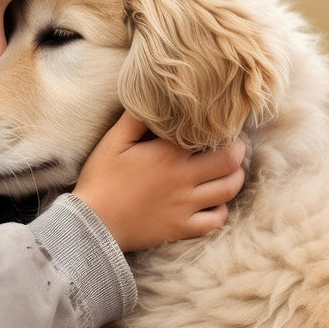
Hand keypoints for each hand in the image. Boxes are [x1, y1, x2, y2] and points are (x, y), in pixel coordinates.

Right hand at [72, 112, 245, 252]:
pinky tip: (214, 202)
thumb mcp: (113, 142)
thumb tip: (154, 99)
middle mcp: (183, 178)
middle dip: (238, 150)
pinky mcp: (182, 228)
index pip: (210, 135)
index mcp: (168, 154)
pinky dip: (221, 210)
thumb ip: (136, 118)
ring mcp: (185, 205)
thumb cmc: (100, 179)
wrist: (91, 224)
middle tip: (234, 145)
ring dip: (235, 177)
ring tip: (230, 170)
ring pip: (229, 190)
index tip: (221, 124)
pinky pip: (216, 220)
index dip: (220, 128)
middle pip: (230, 161)